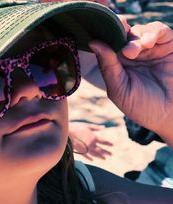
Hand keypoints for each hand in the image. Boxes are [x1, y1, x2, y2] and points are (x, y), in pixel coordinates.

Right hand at [69, 122, 112, 159]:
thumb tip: (104, 127)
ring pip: (94, 154)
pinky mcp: (80, 151)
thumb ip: (96, 127)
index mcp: (93, 137)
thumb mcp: (87, 125)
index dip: (108, 143)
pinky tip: (92, 160)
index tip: (112, 145)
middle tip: (110, 154)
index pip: (103, 141)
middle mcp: (91, 144)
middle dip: (106, 152)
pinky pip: (86, 156)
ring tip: (104, 159)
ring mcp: (85, 148)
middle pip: (100, 149)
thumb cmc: (77, 127)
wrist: (67, 132)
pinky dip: (89, 158)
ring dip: (100, 156)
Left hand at [89, 20, 172, 146]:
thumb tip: (93, 42)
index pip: (107, 45)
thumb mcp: (119, 89)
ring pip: (140, 30)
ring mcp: (151, 49)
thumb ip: (107, 66)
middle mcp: (133, 55)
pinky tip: (148, 42)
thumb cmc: (143, 108)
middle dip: (120, 35)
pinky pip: (161, 31)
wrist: (171, 116)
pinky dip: (153, 32)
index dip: (104, 36)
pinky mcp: (169, 46)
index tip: (100, 33)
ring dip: (135, 37)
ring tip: (134, 51)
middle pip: (123, 34)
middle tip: (124, 50)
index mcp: (117, 65)